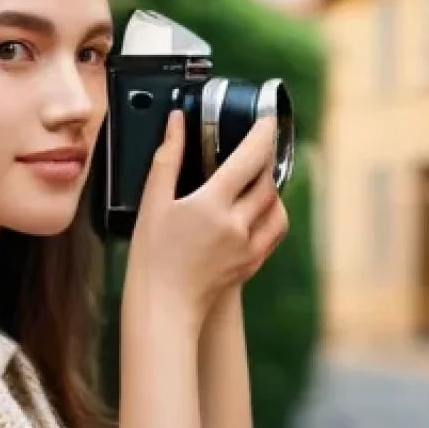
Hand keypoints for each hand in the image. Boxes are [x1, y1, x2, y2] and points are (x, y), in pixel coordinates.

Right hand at [125, 109, 288, 328]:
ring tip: (258, 178)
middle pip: (267, 181)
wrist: (163, 308)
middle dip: (266, 160)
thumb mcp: (152, 203)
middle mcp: (237, 224)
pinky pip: (274, 233)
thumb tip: (177, 123)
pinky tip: (258, 211)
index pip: (250, 158)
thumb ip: (167, 158)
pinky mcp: (251, 264)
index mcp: (212, 204)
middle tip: (258, 146)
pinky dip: (273, 215)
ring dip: (272, 188)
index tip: (266, 119)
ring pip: (276, 207)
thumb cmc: (151, 258)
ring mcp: (248, 246)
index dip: (262, 134)